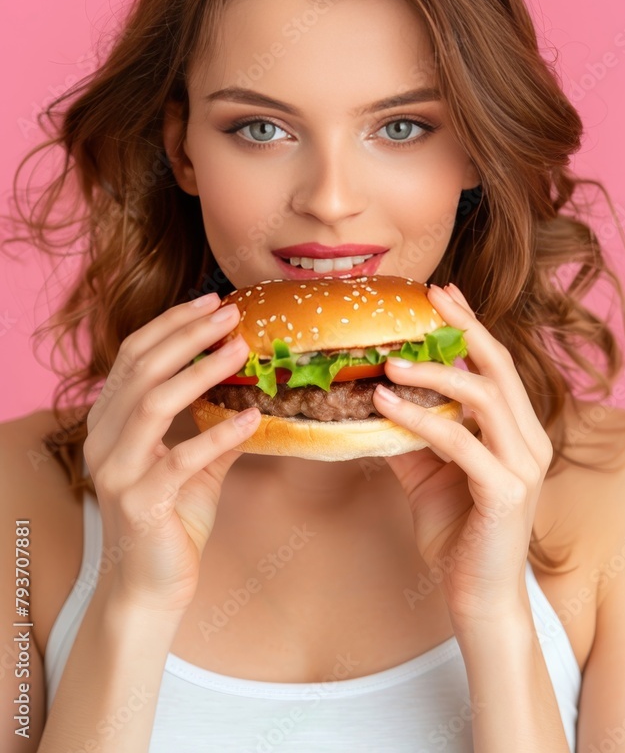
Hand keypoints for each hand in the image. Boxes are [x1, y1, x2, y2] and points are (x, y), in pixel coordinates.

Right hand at [83, 293, 260, 616]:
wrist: (151, 589)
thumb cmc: (172, 520)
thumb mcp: (195, 464)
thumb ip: (214, 425)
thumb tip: (255, 388)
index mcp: (110, 422)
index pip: (133, 357)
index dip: (171, 325)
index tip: (211, 301)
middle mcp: (103, 440)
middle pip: (141, 370)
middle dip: (187, 335)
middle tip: (230, 313)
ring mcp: (116, 471)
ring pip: (153, 403)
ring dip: (200, 371)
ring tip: (241, 351)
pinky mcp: (140, 503)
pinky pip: (181, 459)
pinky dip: (219, 435)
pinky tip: (254, 418)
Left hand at [373, 283, 553, 629]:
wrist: (476, 597)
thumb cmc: (456, 532)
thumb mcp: (426, 472)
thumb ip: (410, 433)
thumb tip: (371, 396)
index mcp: (515, 430)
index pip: (497, 364)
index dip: (471, 324)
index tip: (443, 292)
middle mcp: (527, 440)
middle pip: (500, 367)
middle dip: (464, 327)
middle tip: (429, 299)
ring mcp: (522, 464)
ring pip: (484, 396)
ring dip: (436, 372)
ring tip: (392, 361)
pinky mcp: (507, 491)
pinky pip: (460, 442)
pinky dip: (420, 419)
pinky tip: (386, 405)